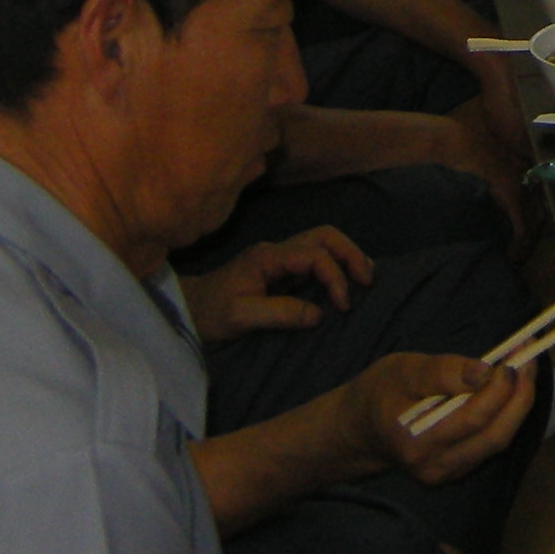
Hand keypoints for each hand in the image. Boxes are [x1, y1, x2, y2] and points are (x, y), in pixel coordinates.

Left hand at [182, 225, 371, 341]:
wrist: (187, 310)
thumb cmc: (209, 314)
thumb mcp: (240, 318)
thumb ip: (279, 313)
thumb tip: (319, 315)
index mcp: (267, 257)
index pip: (314, 255)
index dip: (334, 277)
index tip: (341, 306)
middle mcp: (276, 251)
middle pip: (324, 235)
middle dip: (350, 253)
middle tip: (367, 280)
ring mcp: (278, 259)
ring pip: (322, 243)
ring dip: (346, 256)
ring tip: (364, 278)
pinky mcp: (280, 271)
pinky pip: (315, 259)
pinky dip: (336, 266)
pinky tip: (345, 283)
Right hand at [357, 352, 531, 481]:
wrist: (361, 430)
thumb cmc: (380, 392)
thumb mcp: (402, 369)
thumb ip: (442, 372)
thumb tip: (484, 372)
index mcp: (416, 440)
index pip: (472, 417)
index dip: (500, 385)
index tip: (516, 352)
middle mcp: (434, 465)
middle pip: (494, 435)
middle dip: (520, 395)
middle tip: (529, 357)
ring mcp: (447, 473)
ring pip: (497, 442)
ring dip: (518, 404)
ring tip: (525, 368)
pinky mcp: (456, 471)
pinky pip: (490, 445)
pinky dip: (506, 416)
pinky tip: (511, 390)